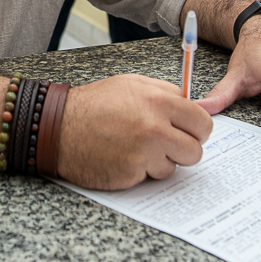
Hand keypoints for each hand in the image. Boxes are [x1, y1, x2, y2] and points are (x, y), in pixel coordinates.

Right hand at [57, 74, 212, 189]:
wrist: (58, 126)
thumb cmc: (94, 104)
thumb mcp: (131, 84)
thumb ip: (165, 93)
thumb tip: (193, 105)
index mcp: (158, 101)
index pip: (202, 121)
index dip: (197, 129)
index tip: (189, 131)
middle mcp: (154, 127)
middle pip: (195, 149)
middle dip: (184, 149)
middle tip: (167, 144)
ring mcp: (143, 153)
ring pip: (175, 166)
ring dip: (161, 161)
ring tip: (137, 148)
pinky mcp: (131, 173)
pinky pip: (152, 177)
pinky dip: (142, 171)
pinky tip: (124, 157)